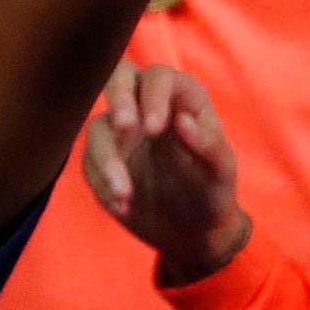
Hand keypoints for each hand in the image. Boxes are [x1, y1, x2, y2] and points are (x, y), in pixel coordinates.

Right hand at [83, 62, 250, 285]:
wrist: (190, 232)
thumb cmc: (212, 194)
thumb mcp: (221, 173)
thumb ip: (207, 146)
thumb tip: (182, 120)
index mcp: (182, 102)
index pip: (159, 78)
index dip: (152, 95)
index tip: (154, 129)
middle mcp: (146, 109)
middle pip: (119, 77)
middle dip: (118, 98)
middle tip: (124, 128)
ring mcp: (120, 135)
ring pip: (97, 127)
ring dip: (107, 159)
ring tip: (125, 193)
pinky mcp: (100, 161)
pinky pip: (88, 164)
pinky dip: (102, 185)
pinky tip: (122, 207)